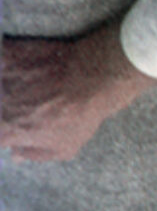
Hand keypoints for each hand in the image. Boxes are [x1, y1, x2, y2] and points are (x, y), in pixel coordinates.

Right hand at [0, 20, 155, 161]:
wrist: (93, 76)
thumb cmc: (81, 115)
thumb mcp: (64, 148)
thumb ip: (34, 154)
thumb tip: (15, 155)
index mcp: (7, 130)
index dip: (2, 133)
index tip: (7, 129)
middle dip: (2, 107)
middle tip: (21, 102)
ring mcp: (2, 79)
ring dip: (2, 85)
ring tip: (15, 87)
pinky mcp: (8, 55)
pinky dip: (3, 58)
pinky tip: (11, 60)